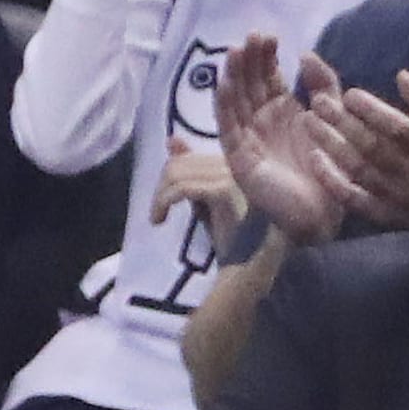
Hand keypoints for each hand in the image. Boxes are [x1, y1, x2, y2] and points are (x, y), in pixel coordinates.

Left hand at [150, 137, 246, 251]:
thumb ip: (192, 173)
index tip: (164, 201)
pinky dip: (163, 202)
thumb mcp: (207, 201)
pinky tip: (159, 219)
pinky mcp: (225, 191)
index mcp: (238, 164)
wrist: (250, 269)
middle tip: (158, 212)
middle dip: (162, 187)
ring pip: (178, 173)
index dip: (171, 176)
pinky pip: (182, 188)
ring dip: (160, 196)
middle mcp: (239, 165)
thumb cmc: (235, 241)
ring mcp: (235, 176)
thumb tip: (172, 140)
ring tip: (158, 217)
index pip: (191, 157)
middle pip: (181, 162)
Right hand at [215, 33, 350, 245]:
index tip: (268, 35)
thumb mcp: (333, 121)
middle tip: (252, 37)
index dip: (265, 56)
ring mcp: (249, 138)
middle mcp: (262, 122)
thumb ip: (325, 88)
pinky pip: (229, 129)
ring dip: (233, 76)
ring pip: (236, 101)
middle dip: (249, 60)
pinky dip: (225, 107)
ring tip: (235, 51)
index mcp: (283, 112)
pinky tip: (224, 86)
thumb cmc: (329, 171)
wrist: (326, 216)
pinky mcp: (241, 158)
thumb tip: (305, 54)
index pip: (268, 77)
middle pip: (250, 84)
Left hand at [309, 71, 408, 230]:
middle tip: (318, 101)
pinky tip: (315, 160)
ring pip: (360, 170)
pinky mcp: (384, 215)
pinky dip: (333, 181)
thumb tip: (401, 76)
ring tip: (309, 121)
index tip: (350, 94)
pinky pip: (354, 200)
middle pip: (375, 147)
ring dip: (332, 145)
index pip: (401, 129)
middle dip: (344, 122)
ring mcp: (398, 197)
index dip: (374, 111)